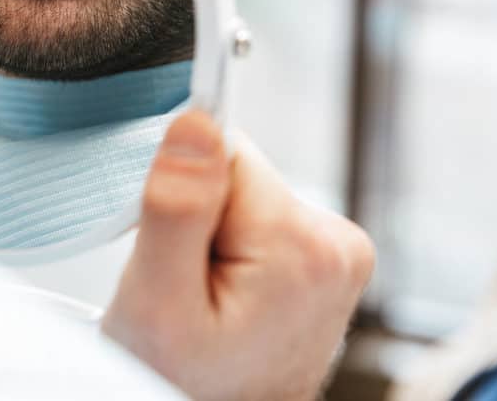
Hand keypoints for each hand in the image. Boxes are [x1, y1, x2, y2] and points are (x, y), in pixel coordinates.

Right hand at [102, 112, 374, 400]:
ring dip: (215, 236)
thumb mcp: (157, 301)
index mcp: (304, 247)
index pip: (225, 152)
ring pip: (247, 195)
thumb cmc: (185, 379)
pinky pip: (262, 217)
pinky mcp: (328, 257)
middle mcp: (339, 243)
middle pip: (239, 173)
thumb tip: (197, 120)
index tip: (176, 250)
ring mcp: (340, 253)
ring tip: (207, 294)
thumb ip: (176, 207)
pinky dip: (235, 249)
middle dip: (199, 218)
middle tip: (186, 280)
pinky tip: (229, 293)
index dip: (183, 196)